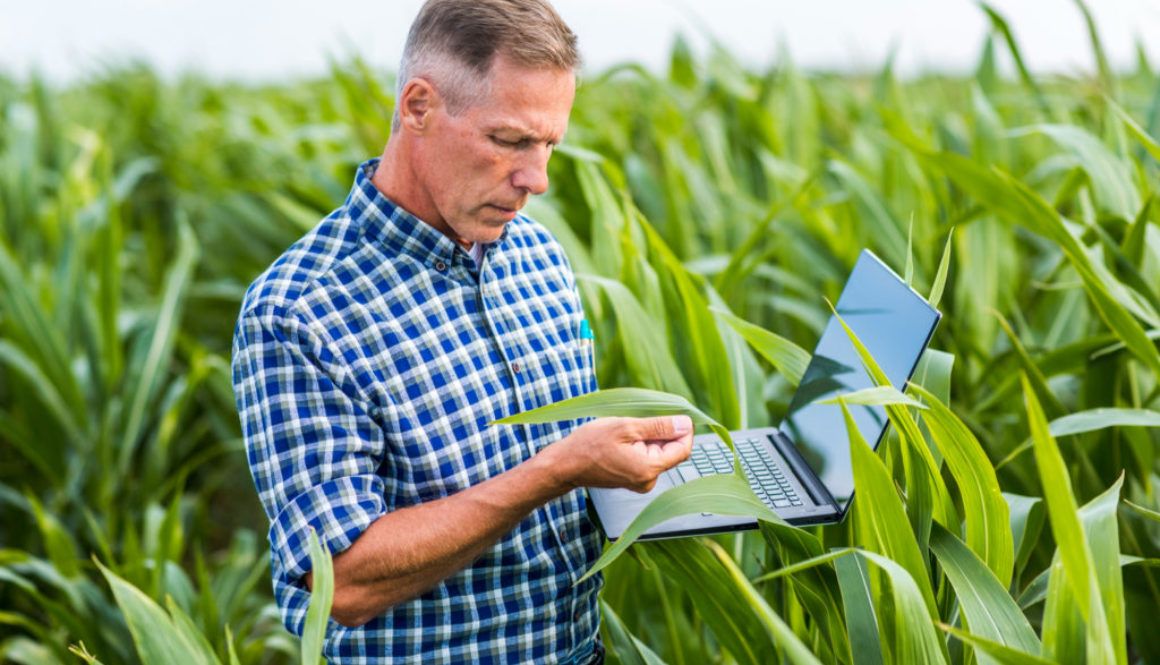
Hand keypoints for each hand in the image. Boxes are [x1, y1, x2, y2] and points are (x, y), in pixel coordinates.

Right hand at [544, 416, 693, 492]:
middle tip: (637, 422)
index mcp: (649, 468)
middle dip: (660, 432)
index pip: (683, 449)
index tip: (672, 414)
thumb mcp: (626, 427)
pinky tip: (622, 440)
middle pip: (671, 450)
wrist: (566, 464)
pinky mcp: (633, 479)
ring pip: (658, 452)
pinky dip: (640, 445)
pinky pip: (647, 458)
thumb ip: (659, 426)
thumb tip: (686, 424)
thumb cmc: (590, 445)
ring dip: (648, 438)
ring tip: (626, 432)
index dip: (683, 429)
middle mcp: (648, 480)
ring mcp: (640, 481)